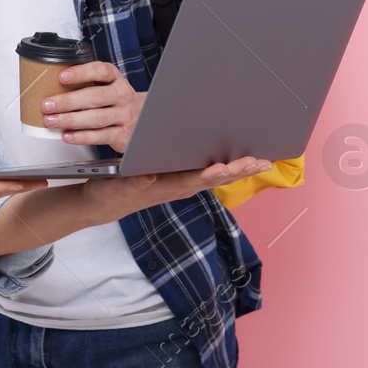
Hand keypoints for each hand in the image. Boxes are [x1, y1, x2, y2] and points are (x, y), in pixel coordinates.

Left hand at [40, 60, 144, 152]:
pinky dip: (82, 137)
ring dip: (71, 120)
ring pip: (96, 118)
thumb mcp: (107, 86)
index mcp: (116, 79)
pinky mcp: (122, 134)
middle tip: (48, 105)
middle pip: (95, 97)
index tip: (62, 77)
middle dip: (68, 101)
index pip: (101, 71)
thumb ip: (87, 84)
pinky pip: (100, 136)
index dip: (81, 73)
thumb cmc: (116, 100)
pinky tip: (67, 135)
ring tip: (52, 121)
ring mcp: (123, 115)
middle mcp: (121, 95)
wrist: (143, 118)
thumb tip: (52, 87)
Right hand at [81, 156, 274, 220]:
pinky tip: (243, 163)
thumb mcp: (117, 186)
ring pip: (216, 178)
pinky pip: (209, 175)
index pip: (193, 180)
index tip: (227, 167)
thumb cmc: (111, 192)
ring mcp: (182, 186)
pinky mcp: (181, 182)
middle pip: (213, 179)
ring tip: (262, 162)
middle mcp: (179, 188)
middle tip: (262, 162)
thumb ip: (133, 183)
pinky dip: (228, 169)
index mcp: (166, 187)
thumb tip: (148, 177)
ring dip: (240, 170)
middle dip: (239, 171)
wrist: (105, 204)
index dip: (211, 174)